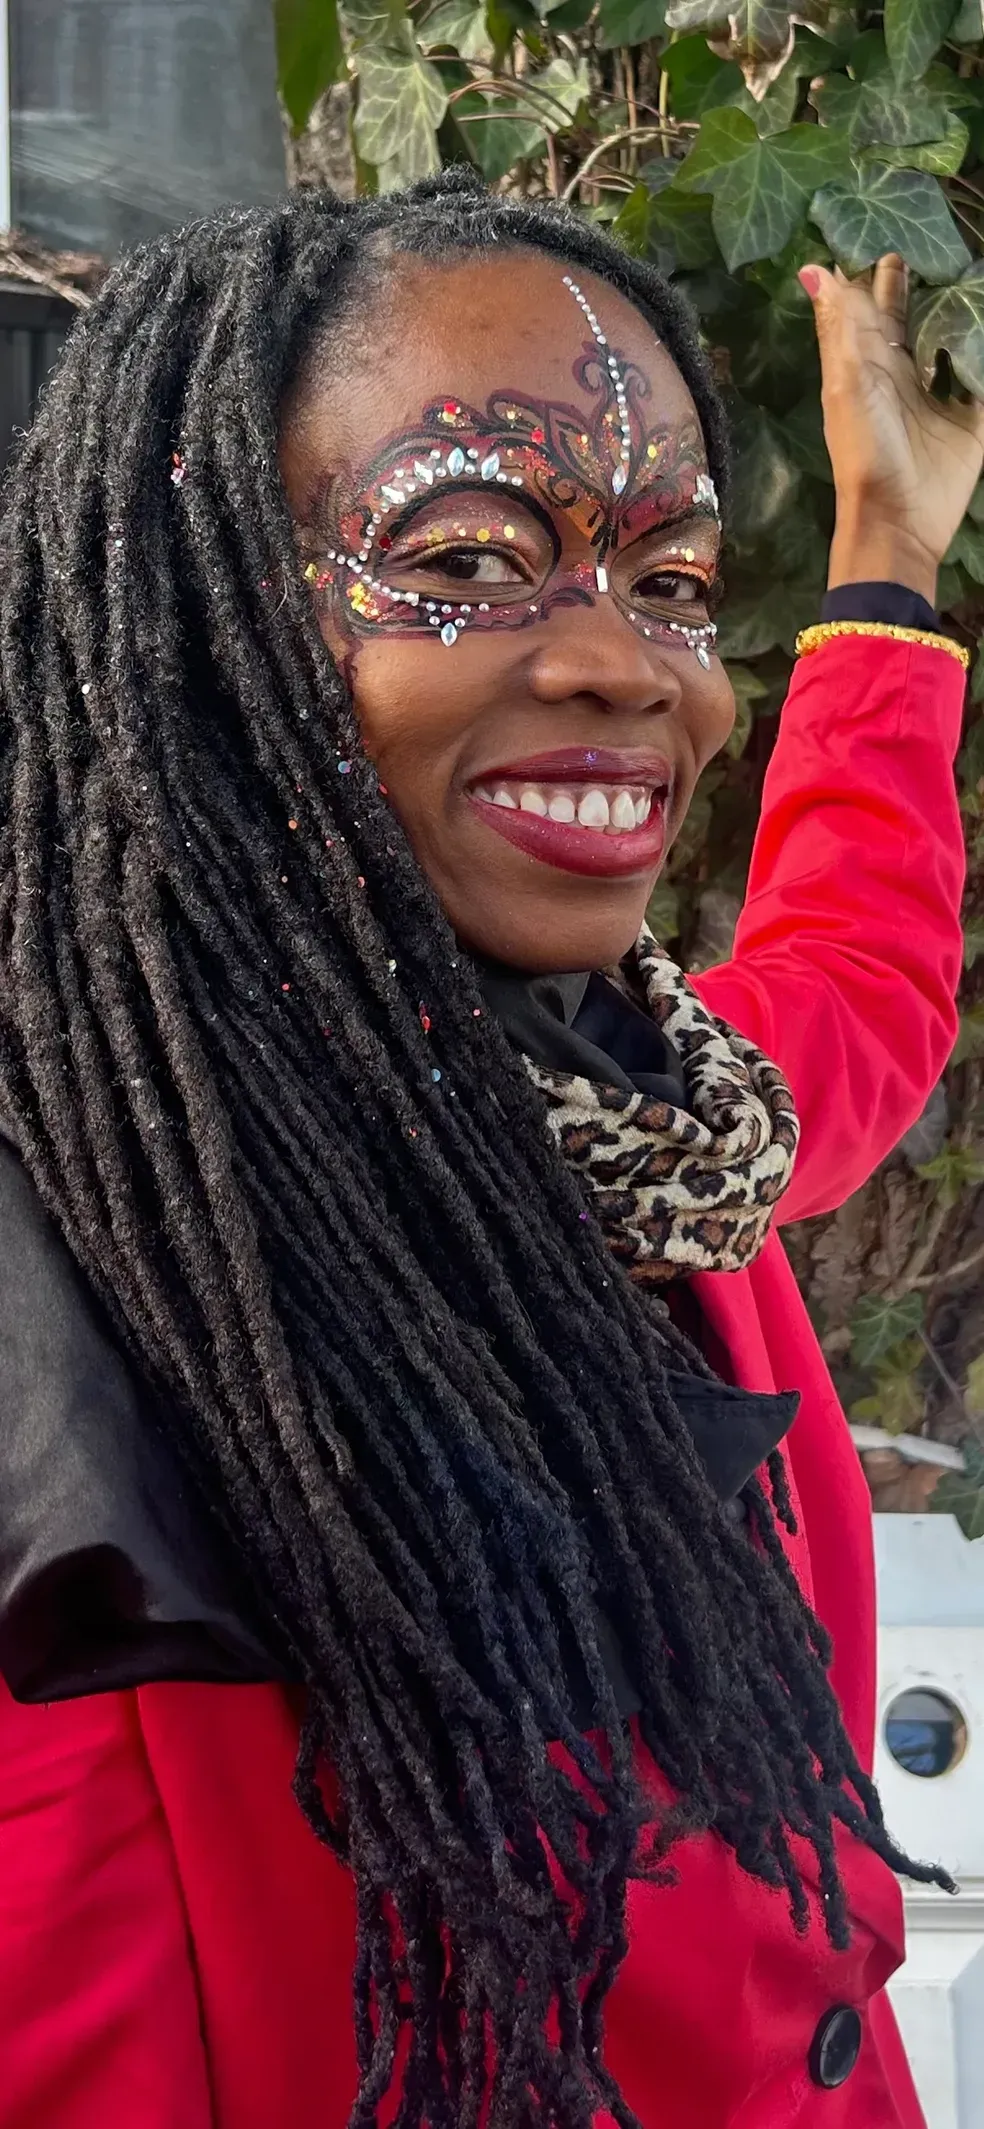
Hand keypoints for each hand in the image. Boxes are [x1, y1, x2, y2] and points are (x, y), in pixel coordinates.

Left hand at [798, 254, 983, 603]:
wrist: (901, 518)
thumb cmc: (866, 450)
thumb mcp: (848, 384)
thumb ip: (840, 327)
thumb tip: (812, 268)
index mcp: (869, 364)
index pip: (871, 307)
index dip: (875, 274)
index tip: (883, 233)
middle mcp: (903, 374)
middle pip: (911, 319)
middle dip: (917, 285)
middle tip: (926, 247)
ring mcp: (939, 394)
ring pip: (950, 340)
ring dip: (958, 312)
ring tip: (967, 274)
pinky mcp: (973, 416)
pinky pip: (980, 373)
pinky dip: (981, 353)